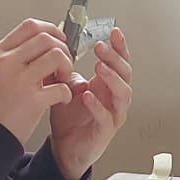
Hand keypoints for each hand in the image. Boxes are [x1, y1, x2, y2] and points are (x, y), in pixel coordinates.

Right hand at [0, 19, 73, 146]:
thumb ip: (13, 58)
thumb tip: (41, 47)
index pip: (29, 26)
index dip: (50, 30)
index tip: (59, 39)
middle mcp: (7, 63)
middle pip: (46, 38)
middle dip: (62, 49)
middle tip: (64, 63)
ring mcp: (20, 81)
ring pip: (57, 56)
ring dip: (67, 66)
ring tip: (63, 79)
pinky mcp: (32, 101)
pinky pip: (61, 87)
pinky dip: (67, 92)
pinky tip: (62, 99)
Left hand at [48, 26, 132, 179]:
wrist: (62, 148)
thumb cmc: (68, 119)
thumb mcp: (64, 87)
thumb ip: (63, 69)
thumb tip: (54, 46)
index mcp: (106, 85)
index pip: (119, 61)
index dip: (119, 46)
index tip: (114, 31)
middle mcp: (114, 98)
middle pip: (125, 73)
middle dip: (115, 58)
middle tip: (102, 47)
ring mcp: (113, 115)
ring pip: (123, 94)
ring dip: (112, 78)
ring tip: (100, 67)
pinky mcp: (105, 132)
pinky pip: (106, 117)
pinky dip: (98, 106)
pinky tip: (89, 95)